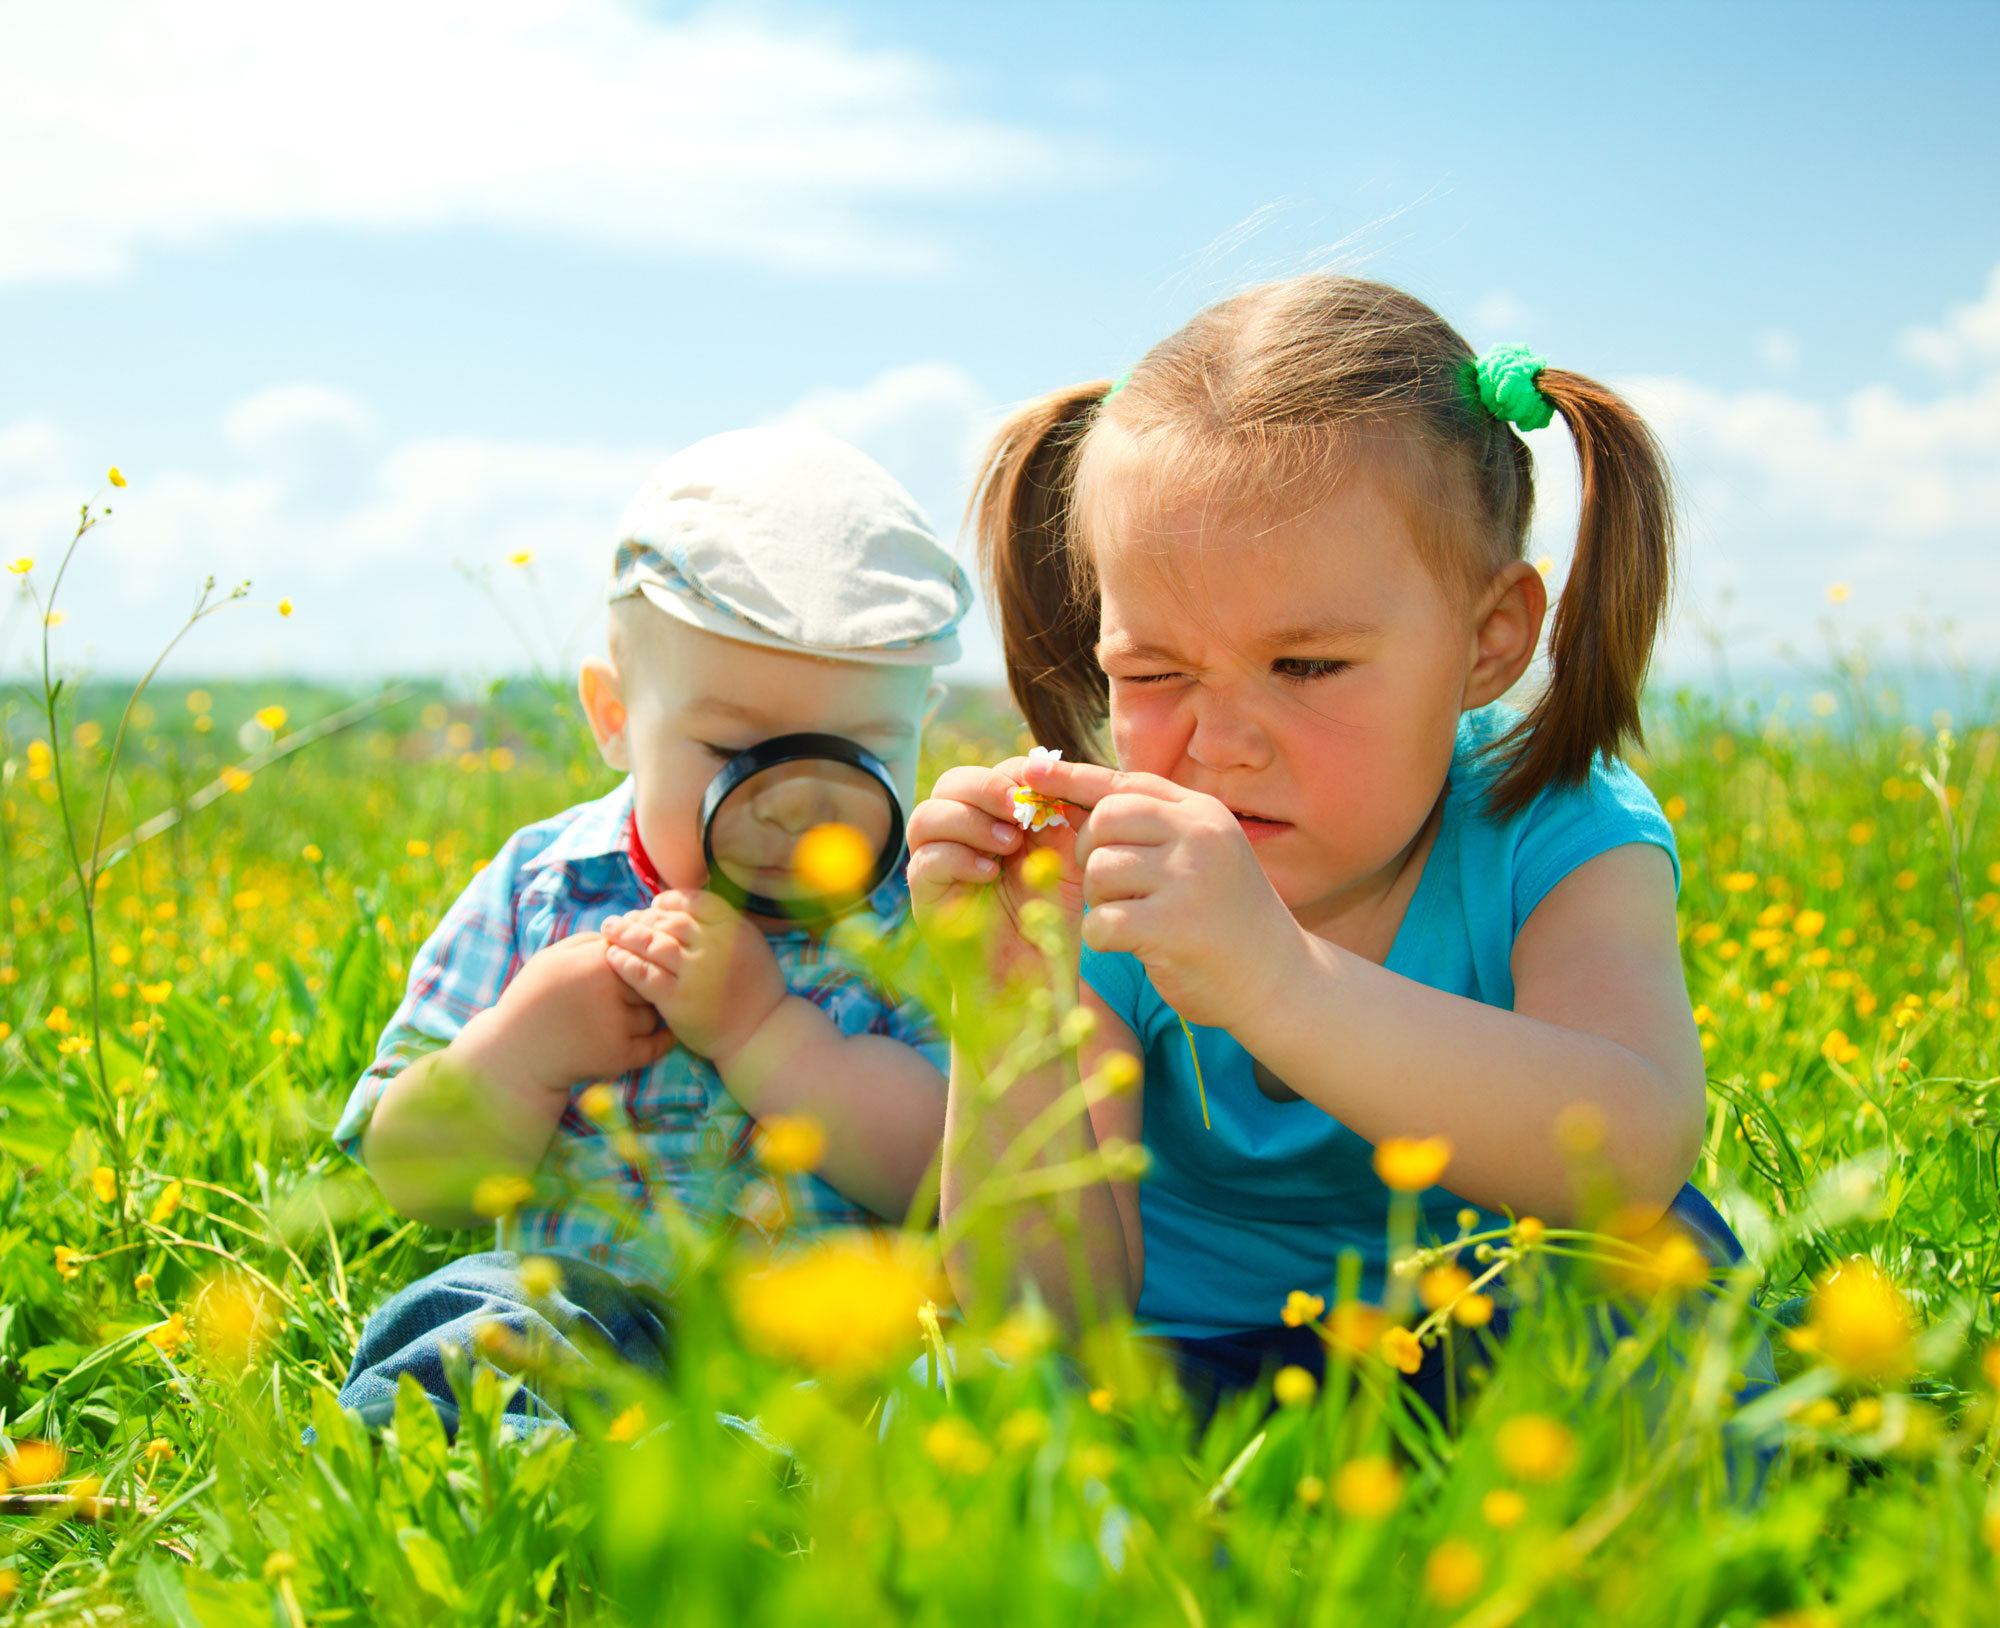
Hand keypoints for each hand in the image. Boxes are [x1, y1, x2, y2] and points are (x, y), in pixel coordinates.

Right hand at [458, 931, 674, 1097]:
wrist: (513, 1054)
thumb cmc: (532, 1000)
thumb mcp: (552, 958)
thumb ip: (590, 942)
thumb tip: (628, 933)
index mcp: (594, 962)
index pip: (641, 950)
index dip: (639, 959)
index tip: (634, 968)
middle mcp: (608, 990)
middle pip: (651, 981)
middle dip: (644, 988)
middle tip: (632, 995)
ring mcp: (615, 1024)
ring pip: (653, 1013)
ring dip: (644, 1016)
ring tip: (622, 1019)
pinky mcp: (619, 1056)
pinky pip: (656, 1045)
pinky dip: (660, 1041)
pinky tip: (660, 1035)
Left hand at [601, 890, 787, 1065]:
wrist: (760, 1033)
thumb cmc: (753, 989)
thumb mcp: (750, 944)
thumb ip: (722, 925)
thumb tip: (683, 907)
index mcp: (735, 929)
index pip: (694, 902)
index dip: (670, 901)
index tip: (655, 905)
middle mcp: (716, 947)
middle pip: (669, 921)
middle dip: (643, 917)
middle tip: (623, 919)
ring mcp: (696, 973)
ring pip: (653, 944)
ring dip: (627, 935)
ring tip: (610, 931)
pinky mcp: (678, 1000)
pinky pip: (644, 975)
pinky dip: (625, 963)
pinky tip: (613, 958)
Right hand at [906, 757, 1082, 982]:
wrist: (1032, 981)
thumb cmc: (1051, 920)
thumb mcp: (1068, 860)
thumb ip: (1063, 817)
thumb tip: (1053, 772)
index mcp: (992, 821)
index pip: (990, 774)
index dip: (1014, 774)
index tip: (1046, 789)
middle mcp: (959, 837)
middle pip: (951, 784)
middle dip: (986, 788)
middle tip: (1019, 810)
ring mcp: (936, 866)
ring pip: (926, 816)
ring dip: (969, 821)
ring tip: (1007, 845)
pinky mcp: (925, 898)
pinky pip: (924, 862)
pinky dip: (958, 859)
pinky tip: (989, 875)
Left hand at [1021, 755, 1310, 1028]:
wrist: (1279, 981)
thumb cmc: (1227, 919)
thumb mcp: (1202, 855)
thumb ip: (1153, 827)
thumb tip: (1073, 799)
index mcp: (1202, 813)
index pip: (1124, 784)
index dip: (1072, 777)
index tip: (1030, 770)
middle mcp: (1198, 835)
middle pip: (1104, 821)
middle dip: (1090, 855)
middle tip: (1112, 887)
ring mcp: (1188, 877)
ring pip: (1099, 871)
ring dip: (1101, 901)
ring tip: (1133, 919)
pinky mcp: (1173, 925)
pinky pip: (1102, 921)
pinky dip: (1103, 938)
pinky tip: (1132, 946)